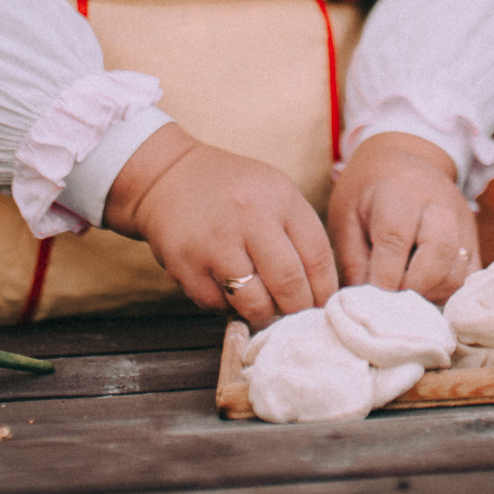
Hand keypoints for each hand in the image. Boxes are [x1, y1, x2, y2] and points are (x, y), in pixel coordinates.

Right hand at [104, 123, 336, 326]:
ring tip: (266, 309)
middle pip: (289, 284)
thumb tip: (322, 287)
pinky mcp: (186, 265)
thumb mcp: (275, 192)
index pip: (317, 256)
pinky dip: (229, 308)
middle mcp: (249, 218)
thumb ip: (299, 232)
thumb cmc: (233, 190)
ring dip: (265, 314)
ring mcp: (215, 243)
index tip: (324, 304)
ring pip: (254, 303)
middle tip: (298, 316)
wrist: (169, 177)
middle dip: (298, 309)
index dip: (325, 289)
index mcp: (280, 197)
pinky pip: (218, 305)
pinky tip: (230, 292)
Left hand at [328, 132, 480, 302]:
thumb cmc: (367, 191)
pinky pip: (471, 275)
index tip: (370, 304)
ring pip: (458, 271)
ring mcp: (462, 219)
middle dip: (412, 288)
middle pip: (438, 255)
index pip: (396, 243)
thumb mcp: (346, 216)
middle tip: (390, 301)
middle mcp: (438, 203)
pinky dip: (450, 292)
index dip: (384, 280)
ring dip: (431, 294)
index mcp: (400, 192)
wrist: (403, 160)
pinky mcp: (474, 236)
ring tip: (406, 296)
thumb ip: (354, 260)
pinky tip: (426, 293)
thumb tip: (364, 303)